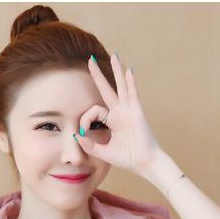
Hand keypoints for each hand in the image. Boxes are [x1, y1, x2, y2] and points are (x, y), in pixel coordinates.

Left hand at [75, 53, 162, 175]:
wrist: (144, 163)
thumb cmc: (127, 158)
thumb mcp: (103, 152)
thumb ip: (89, 145)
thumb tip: (76, 135)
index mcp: (111, 121)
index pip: (94, 111)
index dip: (85, 120)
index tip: (82, 132)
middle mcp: (119, 112)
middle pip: (106, 89)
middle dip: (98, 75)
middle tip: (90, 60)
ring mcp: (128, 110)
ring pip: (121, 86)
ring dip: (117, 71)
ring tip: (114, 55)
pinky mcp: (136, 111)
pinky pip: (132, 93)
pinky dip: (130, 82)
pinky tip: (128, 70)